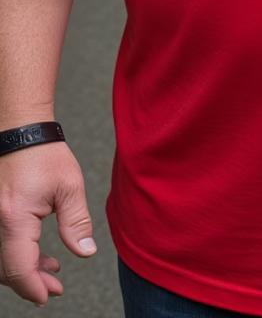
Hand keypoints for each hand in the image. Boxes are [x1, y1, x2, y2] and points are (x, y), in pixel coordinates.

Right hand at [0, 143, 96, 306]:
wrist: (20, 132)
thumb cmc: (44, 154)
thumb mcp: (69, 187)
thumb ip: (76, 222)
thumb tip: (86, 252)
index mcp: (14, 218)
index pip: (19, 267)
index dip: (33, 287)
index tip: (49, 296)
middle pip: (7, 269)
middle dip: (31, 283)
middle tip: (55, 288)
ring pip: (3, 260)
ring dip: (25, 271)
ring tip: (52, 272)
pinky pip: (2, 245)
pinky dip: (19, 256)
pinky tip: (40, 257)